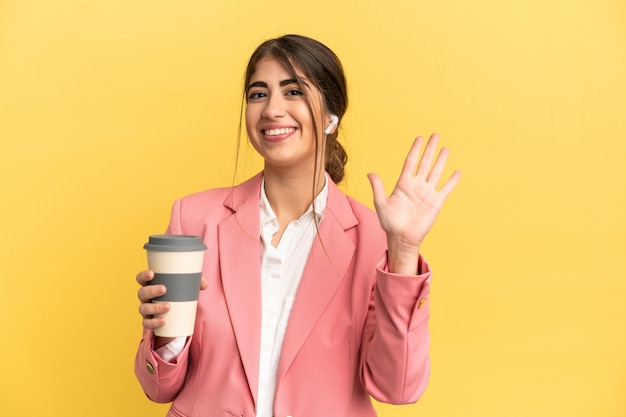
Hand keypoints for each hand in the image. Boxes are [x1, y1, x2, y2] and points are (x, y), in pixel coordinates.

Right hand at [136, 270, 207, 330]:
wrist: (176, 315)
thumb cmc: (178, 294)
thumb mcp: (186, 287)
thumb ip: (196, 283)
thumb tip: (204, 284)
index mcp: (151, 285)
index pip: (141, 279)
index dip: (143, 275)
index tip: (152, 273)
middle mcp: (145, 297)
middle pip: (142, 293)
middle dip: (151, 290)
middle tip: (164, 289)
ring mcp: (146, 309)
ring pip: (144, 308)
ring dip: (155, 307)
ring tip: (168, 306)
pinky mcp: (150, 321)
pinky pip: (147, 323)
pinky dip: (154, 323)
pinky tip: (163, 321)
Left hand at [367, 134, 460, 273]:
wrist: (402, 237)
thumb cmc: (390, 222)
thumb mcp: (381, 204)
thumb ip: (378, 188)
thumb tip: (370, 174)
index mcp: (403, 184)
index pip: (411, 162)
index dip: (415, 150)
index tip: (419, 138)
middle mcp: (416, 186)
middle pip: (425, 163)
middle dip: (430, 149)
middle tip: (435, 135)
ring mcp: (427, 193)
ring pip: (436, 172)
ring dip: (441, 160)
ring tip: (445, 148)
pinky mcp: (436, 202)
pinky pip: (445, 189)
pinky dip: (452, 181)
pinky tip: (457, 172)